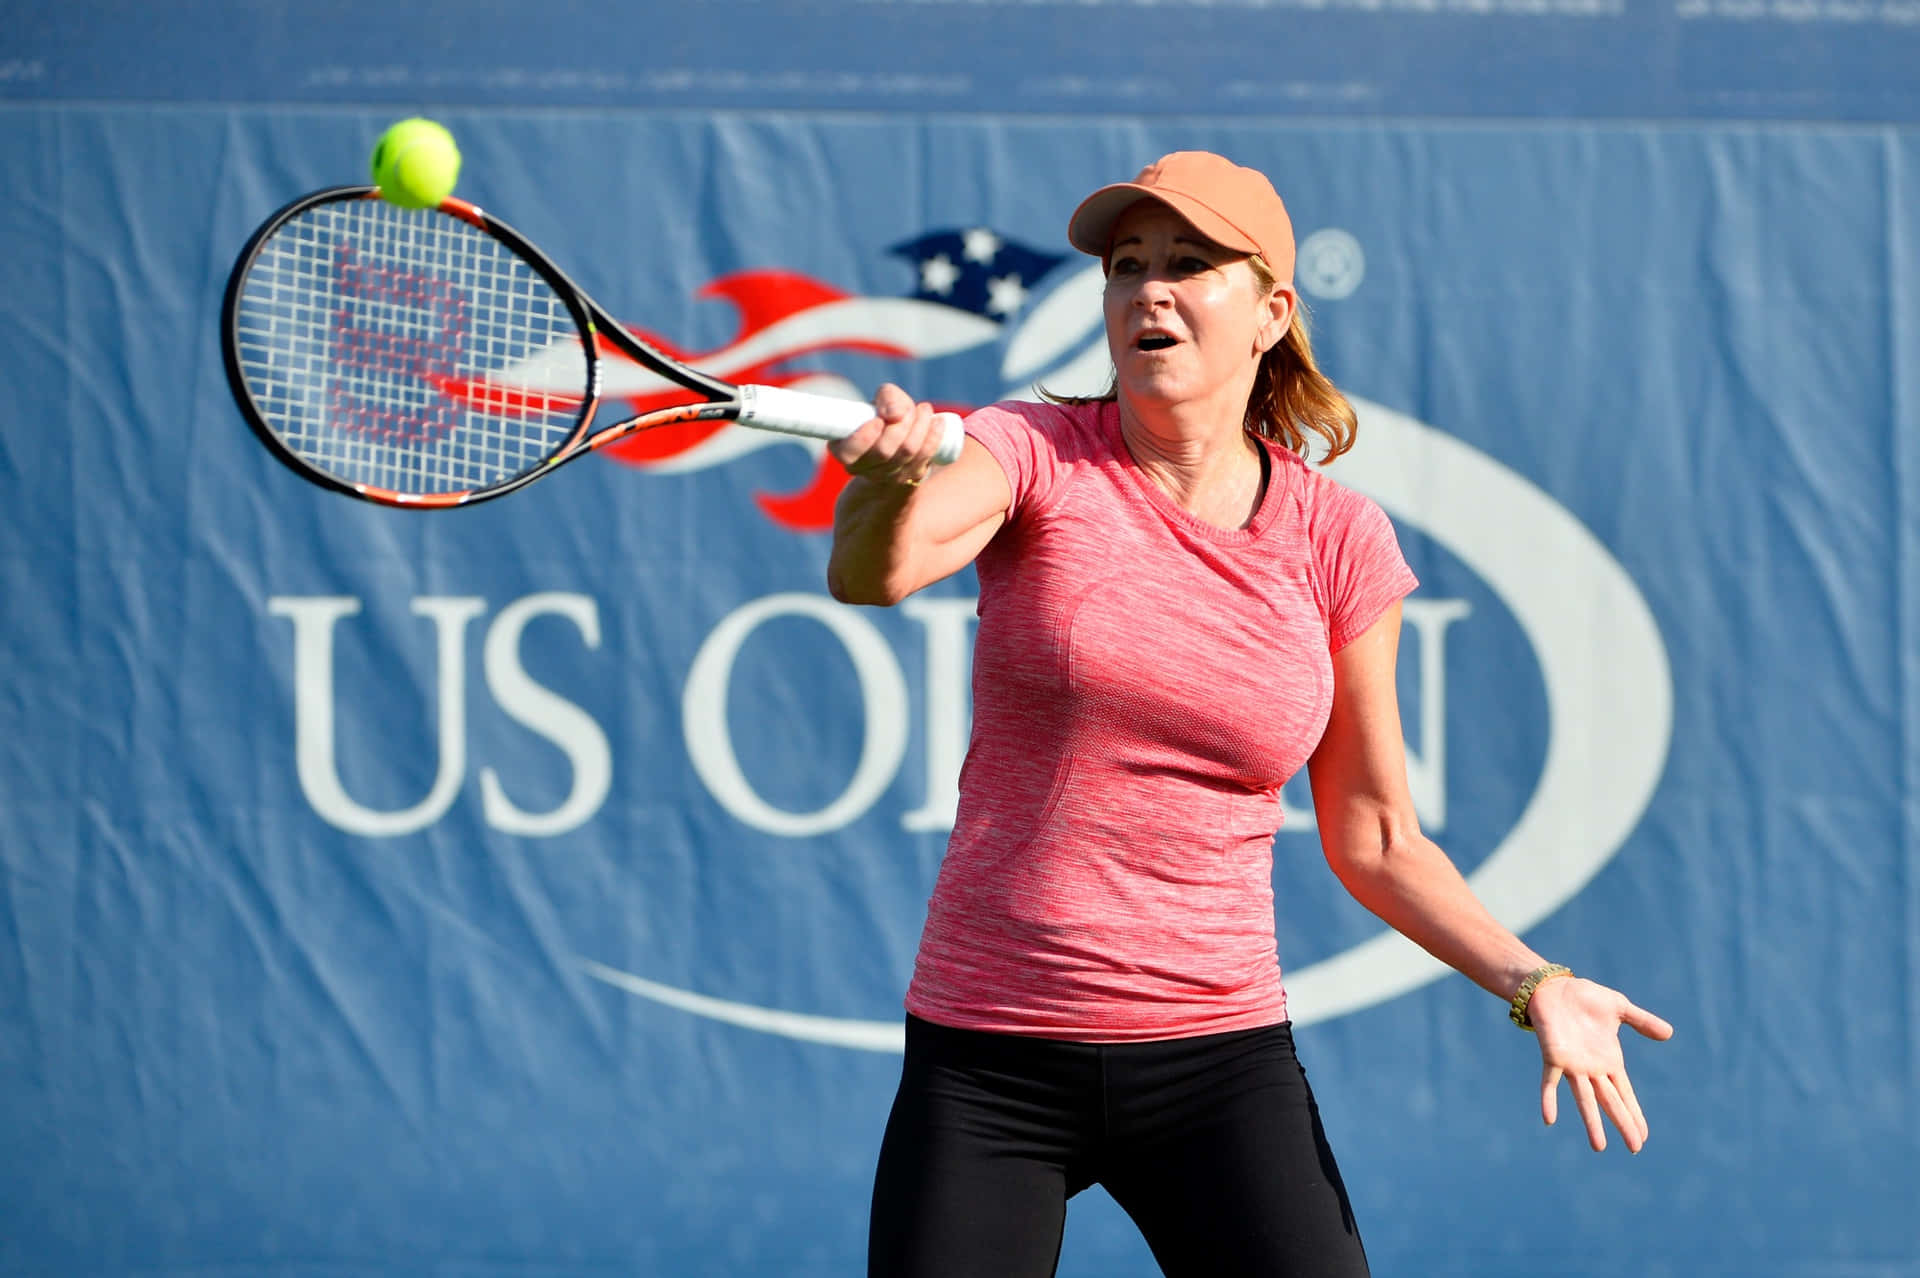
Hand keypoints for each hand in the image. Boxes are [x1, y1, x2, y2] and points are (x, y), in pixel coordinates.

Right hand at [827, 383, 947, 488]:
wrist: (898, 446)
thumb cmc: (884, 418)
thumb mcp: (880, 402)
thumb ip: (887, 398)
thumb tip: (896, 414)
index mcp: (846, 451)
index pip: (849, 452)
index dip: (863, 438)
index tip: (878, 421)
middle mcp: (864, 469)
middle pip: (884, 450)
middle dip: (900, 424)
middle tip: (908, 408)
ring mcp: (888, 477)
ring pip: (906, 452)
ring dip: (919, 426)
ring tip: (924, 409)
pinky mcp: (911, 478)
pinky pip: (924, 458)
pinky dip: (933, 437)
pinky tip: (938, 422)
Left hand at [1525, 976, 1672, 1152]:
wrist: (1554, 987)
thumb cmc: (1585, 998)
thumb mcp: (1620, 1008)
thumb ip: (1642, 1022)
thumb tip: (1669, 1034)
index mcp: (1609, 1060)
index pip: (1625, 1094)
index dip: (1634, 1114)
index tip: (1643, 1136)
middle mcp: (1592, 1069)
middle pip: (1611, 1102)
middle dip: (1623, 1124)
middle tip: (1634, 1148)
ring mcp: (1573, 1065)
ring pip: (1585, 1099)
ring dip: (1592, 1122)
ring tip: (1599, 1147)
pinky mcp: (1553, 1056)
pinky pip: (1550, 1081)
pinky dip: (1549, 1099)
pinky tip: (1549, 1118)